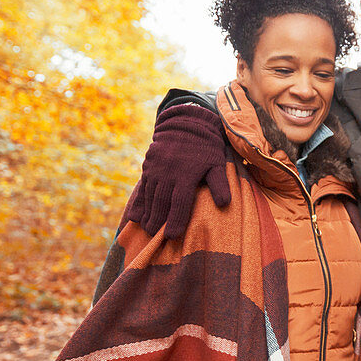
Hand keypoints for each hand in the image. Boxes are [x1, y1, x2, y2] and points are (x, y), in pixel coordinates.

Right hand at [124, 104, 231, 238]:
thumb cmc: (207, 147)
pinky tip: (136, 216)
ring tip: (147, 229)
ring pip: (150, 195)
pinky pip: (142, 187)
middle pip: (162, 202)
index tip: (172, 236)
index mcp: (186, 174)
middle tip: (155, 237)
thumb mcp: (217, 163)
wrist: (187, 123)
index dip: (175, 220)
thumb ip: (220, 183)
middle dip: (158, 221)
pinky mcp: (148, 165)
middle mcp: (168, 172)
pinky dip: (139, 202)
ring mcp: (156, 168)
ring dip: (148, 214)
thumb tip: (224, 203)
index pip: (180, 202)